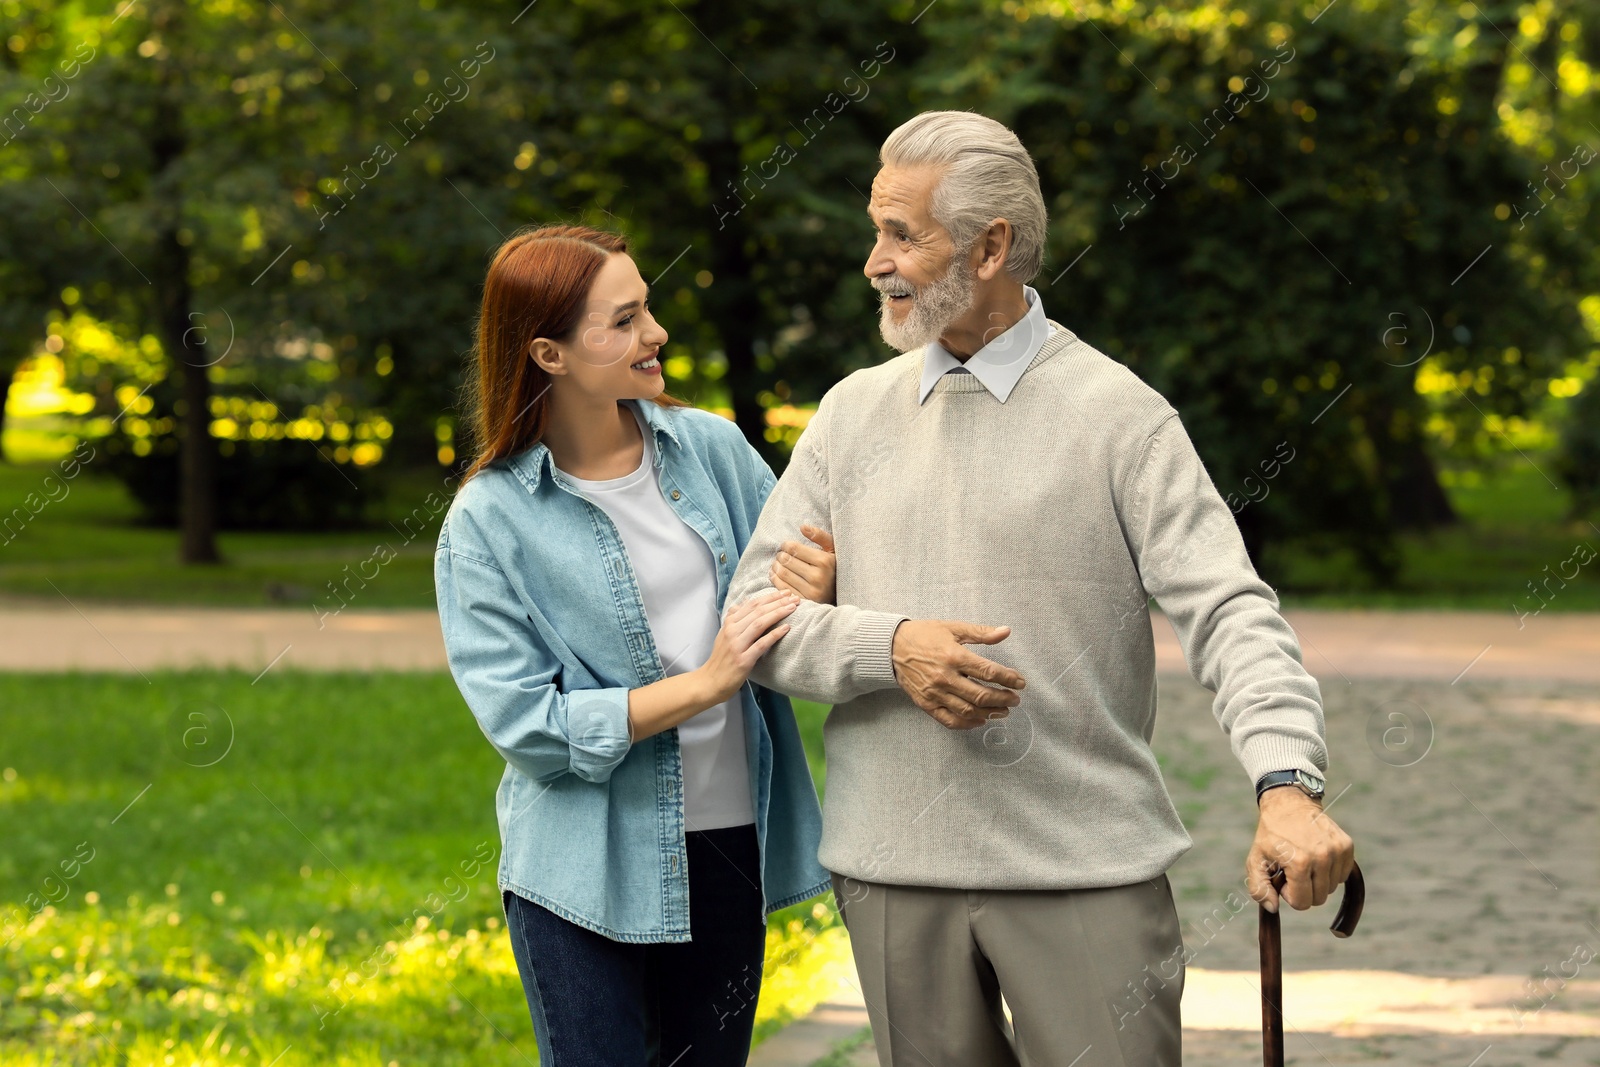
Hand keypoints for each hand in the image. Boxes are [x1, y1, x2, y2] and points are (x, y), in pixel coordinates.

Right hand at [698, 589, 799, 703]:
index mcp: (729, 623)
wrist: (710, 681)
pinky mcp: (743, 660)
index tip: (785, 592)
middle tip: (794, 597)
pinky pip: (761, 644)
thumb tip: (744, 603)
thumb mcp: (724, 635)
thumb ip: (734, 619)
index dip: (770, 597)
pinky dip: (774, 635)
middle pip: (757, 611)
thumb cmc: (721, 659)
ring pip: (759, 623)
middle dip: (777, 602)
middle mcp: (732, 631)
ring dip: (778, 613)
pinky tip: (786, 628)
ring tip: (793, 608)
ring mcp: (737, 645)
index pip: (752, 605)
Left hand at [770, 524, 836, 603]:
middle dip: (780, 555)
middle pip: (786, 560)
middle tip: (781, 555)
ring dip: (775, 566)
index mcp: (824, 561)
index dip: (785, 545)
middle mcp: (817, 577)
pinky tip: (775, 573)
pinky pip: (782, 587)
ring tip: (777, 563)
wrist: (842, 593)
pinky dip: (775, 578)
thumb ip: (819, 536)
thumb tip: (802, 527)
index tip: (786, 546)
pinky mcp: (804, 601)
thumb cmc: (834, 567)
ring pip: (782, 573)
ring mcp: (811, 591)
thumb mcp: (832, 549)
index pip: (793, 548)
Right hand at [889, 619, 1025, 730]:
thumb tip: (1006, 631)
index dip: (1009, 679)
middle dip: (1003, 699)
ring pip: (968, 710)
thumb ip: (981, 633)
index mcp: (954, 656)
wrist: (892, 647)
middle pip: (981, 695)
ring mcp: (935, 693)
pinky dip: (967, 723)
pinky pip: (949, 720)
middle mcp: (945, 677)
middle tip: (1015, 699)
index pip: (988, 671)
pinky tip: (979, 720)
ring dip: (989, 713)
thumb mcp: (953, 628)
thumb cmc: (925, 635)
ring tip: (1002, 711)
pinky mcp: (926, 704)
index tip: (1020, 682)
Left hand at [1245, 786, 1355, 912]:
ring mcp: (1337, 851)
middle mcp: (1322, 857)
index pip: (1302, 903)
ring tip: (1304, 860)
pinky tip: (1317, 856)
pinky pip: (1342, 875)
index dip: (1289, 894)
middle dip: (1304, 889)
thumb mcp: (1256, 860)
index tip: (1283, 877)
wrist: (1288, 804)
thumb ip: (1259, 888)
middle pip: (1319, 898)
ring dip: (1317, 880)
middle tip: (1292, 869)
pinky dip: (1330, 871)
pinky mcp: (1347, 845)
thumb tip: (1273, 908)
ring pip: (1331, 888)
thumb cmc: (1271, 835)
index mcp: (1300, 863)